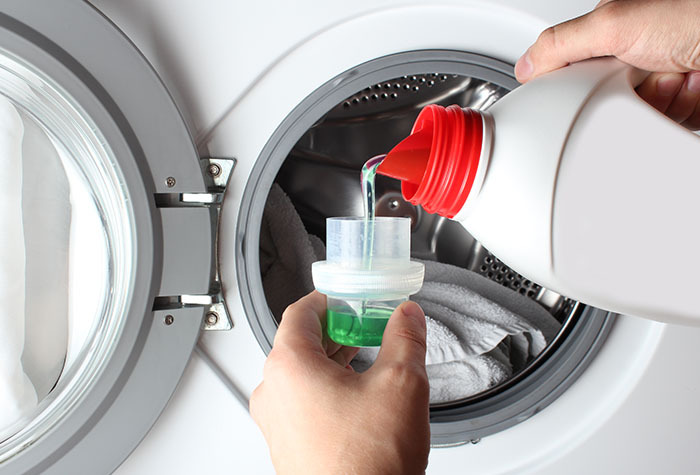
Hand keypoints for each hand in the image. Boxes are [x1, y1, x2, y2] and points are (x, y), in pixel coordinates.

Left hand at [250, 291, 429, 473]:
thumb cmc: (366, 464)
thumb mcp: (401, 384)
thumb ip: (405, 339)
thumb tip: (407, 317)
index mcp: (289, 367)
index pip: (301, 312)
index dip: (330, 299)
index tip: (350, 298)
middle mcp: (273, 393)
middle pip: (299, 343)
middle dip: (337, 332)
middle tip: (367, 328)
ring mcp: (277, 422)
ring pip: (301, 375)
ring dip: (333, 362)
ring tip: (369, 362)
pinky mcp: (288, 445)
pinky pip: (302, 403)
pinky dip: (326, 390)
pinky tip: (359, 399)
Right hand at [515, 0, 699, 128]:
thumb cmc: (694, 14)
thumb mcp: (614, 22)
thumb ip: (561, 43)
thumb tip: (525, 65)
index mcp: (615, 33)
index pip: (571, 66)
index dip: (564, 84)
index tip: (557, 95)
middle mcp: (637, 59)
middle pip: (596, 98)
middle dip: (609, 98)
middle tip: (628, 81)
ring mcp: (659, 85)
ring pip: (627, 118)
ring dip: (645, 106)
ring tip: (668, 81)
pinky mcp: (680, 110)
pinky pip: (656, 130)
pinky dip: (667, 118)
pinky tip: (681, 95)